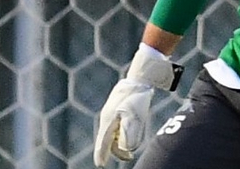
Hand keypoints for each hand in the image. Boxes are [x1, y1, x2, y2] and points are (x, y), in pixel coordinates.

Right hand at [94, 45, 180, 166]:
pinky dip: (122, 133)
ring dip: (121, 141)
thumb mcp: (134, 118)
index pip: (103, 142)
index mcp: (108, 121)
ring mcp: (111, 113)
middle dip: (117, 150)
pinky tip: (130, 131)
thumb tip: (126, 148)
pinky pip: (117, 126)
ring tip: (131, 147)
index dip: (102, 154)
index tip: (100, 164)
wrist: (139, 78)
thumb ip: (129, 135)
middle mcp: (107, 118)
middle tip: (130, 157)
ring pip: (113, 133)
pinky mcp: (116, 110)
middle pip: (108, 139)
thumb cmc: (136, 98)